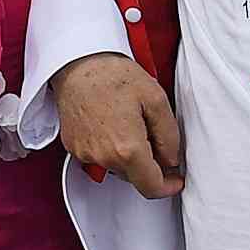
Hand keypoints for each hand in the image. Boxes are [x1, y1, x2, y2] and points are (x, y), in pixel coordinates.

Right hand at [48, 51, 182, 197]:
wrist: (76, 63)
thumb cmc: (113, 75)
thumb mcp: (156, 99)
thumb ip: (170, 137)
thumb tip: (171, 159)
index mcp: (127, 149)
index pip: (151, 187)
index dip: (167, 187)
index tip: (175, 180)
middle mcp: (104, 157)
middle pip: (135, 177)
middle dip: (149, 164)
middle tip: (151, 133)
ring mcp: (85, 154)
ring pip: (117, 168)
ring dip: (128, 155)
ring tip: (128, 122)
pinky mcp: (74, 148)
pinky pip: (99, 158)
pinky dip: (110, 148)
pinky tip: (111, 123)